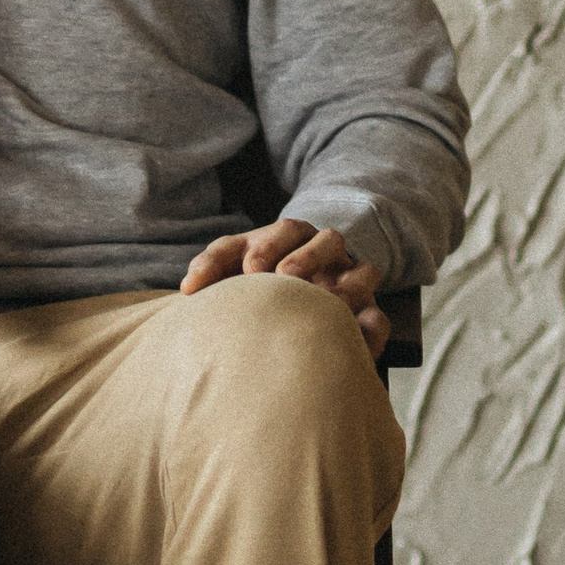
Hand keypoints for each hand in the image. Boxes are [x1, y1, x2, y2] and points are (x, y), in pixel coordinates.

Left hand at [177, 216, 386, 361]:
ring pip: (360, 267)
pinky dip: (368, 323)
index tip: (247, 268)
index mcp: (292, 238)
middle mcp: (325, 253)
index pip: (281, 231)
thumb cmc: (260, 284)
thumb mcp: (236, 269)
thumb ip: (213, 269)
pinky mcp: (369, 312)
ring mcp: (350, 280)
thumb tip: (186, 290)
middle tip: (280, 276)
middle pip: (325, 240)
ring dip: (344, 289)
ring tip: (319, 299)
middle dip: (303, 254)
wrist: (304, 310)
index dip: (265, 245)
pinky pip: (378, 315)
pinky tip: (350, 333)